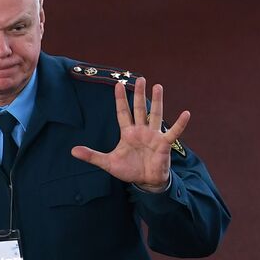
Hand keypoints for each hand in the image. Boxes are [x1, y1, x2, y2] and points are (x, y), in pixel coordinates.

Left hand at [71, 77, 189, 190]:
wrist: (145, 181)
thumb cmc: (129, 170)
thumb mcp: (108, 163)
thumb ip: (92, 156)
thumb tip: (72, 151)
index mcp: (128, 133)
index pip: (122, 113)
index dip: (120, 100)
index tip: (118, 85)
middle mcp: (141, 130)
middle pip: (139, 109)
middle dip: (139, 94)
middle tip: (140, 78)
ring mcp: (153, 135)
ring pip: (155, 115)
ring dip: (157, 101)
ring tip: (158, 86)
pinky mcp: (164, 144)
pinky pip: (174, 132)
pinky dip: (180, 124)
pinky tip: (186, 113)